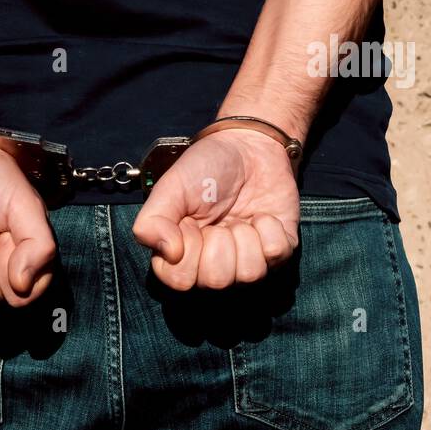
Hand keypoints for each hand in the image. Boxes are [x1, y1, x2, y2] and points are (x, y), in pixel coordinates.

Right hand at [131, 129, 298, 289]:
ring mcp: (248, 260)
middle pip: (217, 281)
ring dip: (246, 237)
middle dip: (219, 243)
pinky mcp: (278, 250)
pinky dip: (270, 228)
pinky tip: (261, 216)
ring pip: (250, 274)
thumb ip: (152, 221)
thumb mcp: (171, 187)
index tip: (191, 224)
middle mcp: (215, 265)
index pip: (180, 281)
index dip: (188, 252)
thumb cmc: (205, 168)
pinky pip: (278, 253)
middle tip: (219, 221)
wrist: (248, 148)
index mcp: (183, 256)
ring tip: (240, 219)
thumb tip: (169, 254)